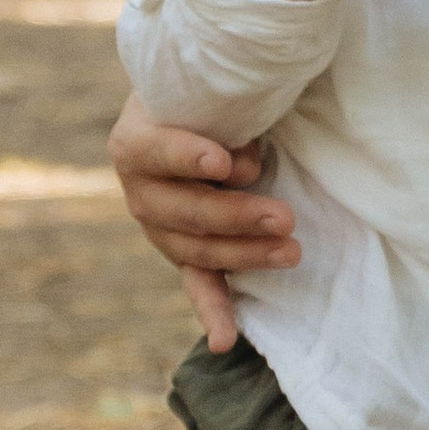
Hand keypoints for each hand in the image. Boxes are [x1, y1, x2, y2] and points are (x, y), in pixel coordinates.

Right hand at [109, 97, 298, 356]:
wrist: (191, 110)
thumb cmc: (211, 94)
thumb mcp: (213, 90)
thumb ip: (226, 110)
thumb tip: (250, 151)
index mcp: (136, 142)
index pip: (157, 151)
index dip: (189, 156)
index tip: (228, 161)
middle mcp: (140, 189)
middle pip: (186, 211)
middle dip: (237, 216)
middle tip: (285, 217)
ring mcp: (159, 227)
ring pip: (198, 249)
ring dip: (245, 255)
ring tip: (292, 251)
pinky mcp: (183, 252)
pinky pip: (198, 283)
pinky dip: (212, 310)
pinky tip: (226, 339)